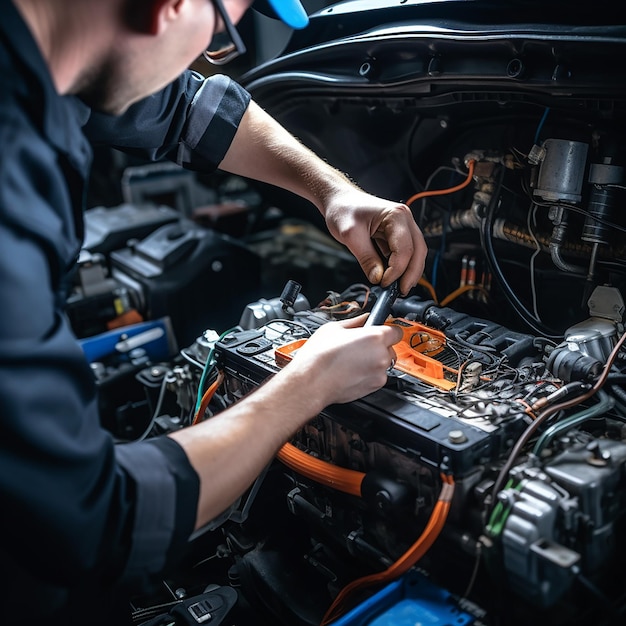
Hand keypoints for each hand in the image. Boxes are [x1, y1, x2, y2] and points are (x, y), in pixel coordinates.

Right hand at [285, 314, 401, 409]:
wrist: (312, 382)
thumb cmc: (319, 357)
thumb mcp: (333, 328)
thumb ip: (355, 322)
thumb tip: (364, 318)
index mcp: (374, 337)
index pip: (396, 331)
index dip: (387, 330)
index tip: (380, 332)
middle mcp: (381, 355)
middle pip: (390, 348)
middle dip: (378, 347)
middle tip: (359, 347)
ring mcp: (379, 373)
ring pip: (384, 363)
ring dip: (374, 361)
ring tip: (353, 360)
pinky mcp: (375, 386)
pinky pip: (377, 376)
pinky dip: (369, 374)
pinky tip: (352, 371)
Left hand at [323, 187, 426, 294]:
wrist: (339, 201)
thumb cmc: (344, 209)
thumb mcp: (350, 235)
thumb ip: (366, 258)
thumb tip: (377, 277)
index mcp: (396, 215)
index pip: (405, 248)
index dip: (397, 270)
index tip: (384, 283)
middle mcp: (404, 219)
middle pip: (418, 251)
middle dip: (411, 274)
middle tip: (400, 291)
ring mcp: (403, 227)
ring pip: (416, 254)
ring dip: (409, 272)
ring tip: (398, 287)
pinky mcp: (397, 235)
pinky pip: (405, 254)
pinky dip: (402, 267)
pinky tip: (393, 277)